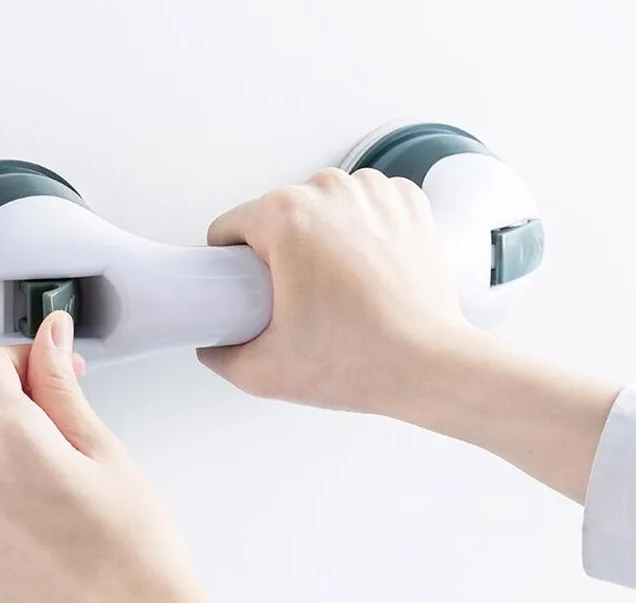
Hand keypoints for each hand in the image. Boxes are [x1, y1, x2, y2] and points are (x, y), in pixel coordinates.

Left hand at [0, 311, 215, 602]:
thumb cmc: (133, 542)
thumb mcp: (103, 448)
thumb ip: (61, 385)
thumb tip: (49, 334)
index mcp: (8, 438)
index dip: (22, 361)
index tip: (46, 376)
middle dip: (2, 403)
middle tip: (53, 427)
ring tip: (46, 482)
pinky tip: (29, 521)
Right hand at [199, 167, 470, 415]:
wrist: (429, 366)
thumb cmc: (361, 360)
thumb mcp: (263, 372)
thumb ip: (219, 355)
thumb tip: (213, 343)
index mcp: (287, 217)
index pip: (229, 227)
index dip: (229, 264)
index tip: (249, 288)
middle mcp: (330, 191)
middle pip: (276, 217)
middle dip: (279, 253)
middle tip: (299, 300)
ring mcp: (373, 192)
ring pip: (320, 209)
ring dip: (320, 239)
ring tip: (336, 288)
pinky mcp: (406, 202)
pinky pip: (362, 208)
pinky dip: (360, 232)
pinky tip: (366, 270)